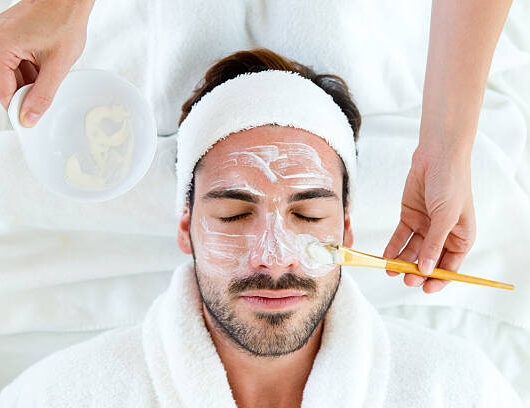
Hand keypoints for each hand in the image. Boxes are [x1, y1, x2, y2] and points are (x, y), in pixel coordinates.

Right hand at [0, 0, 92, 126]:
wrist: (69, 0)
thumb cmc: (63, 22)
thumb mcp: (57, 66)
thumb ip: (43, 94)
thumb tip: (30, 116)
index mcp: (1, 47)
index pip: (2, 91)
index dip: (17, 108)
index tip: (28, 121)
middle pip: (6, 82)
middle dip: (25, 93)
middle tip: (44, 101)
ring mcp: (4, 37)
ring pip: (12, 73)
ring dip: (30, 82)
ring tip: (49, 77)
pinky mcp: (13, 36)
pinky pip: (17, 61)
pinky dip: (31, 70)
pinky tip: (46, 71)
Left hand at [383, 145, 475, 292]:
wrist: (437, 155)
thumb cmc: (450, 183)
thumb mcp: (445, 216)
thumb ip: (435, 244)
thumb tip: (427, 270)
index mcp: (461, 237)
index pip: (451, 266)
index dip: (439, 279)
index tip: (425, 289)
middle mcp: (443, 235)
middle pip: (429, 261)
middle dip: (417, 272)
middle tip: (406, 278)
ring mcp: (425, 226)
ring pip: (412, 251)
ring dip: (402, 262)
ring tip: (391, 270)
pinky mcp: (410, 216)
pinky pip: (400, 237)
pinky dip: (393, 247)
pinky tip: (386, 258)